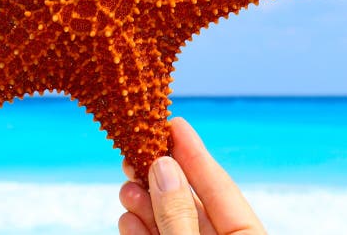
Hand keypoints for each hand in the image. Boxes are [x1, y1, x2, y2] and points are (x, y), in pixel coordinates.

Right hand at [119, 117, 265, 234]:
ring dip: (147, 206)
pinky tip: (128, 219)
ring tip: (126, 189)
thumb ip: (178, 214)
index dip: (194, 153)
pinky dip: (144, 232)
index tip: (174, 123)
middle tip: (136, 154)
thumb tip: (163, 166)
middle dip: (161, 178)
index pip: (220, 186)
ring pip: (174, 223)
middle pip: (193, 202)